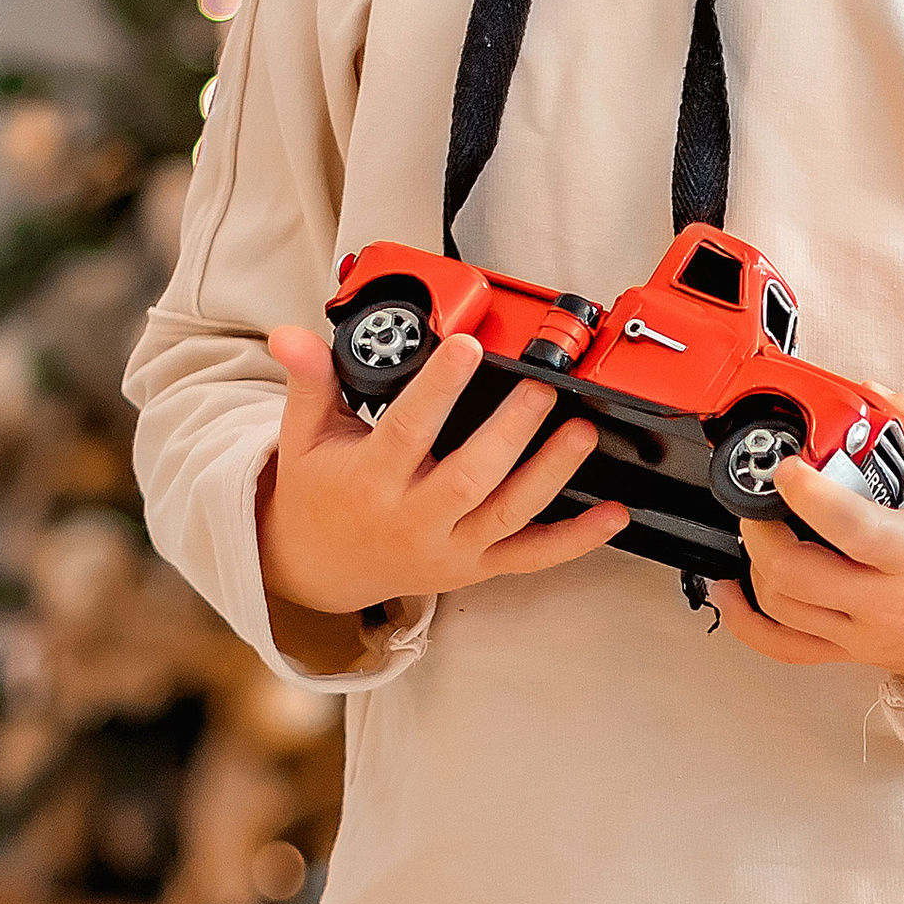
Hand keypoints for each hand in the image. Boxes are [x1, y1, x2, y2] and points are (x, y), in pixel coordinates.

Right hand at [255, 324, 626, 616]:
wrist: (317, 568)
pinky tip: (613, 514)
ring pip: (508, 516)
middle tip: (541, 390)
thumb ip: (310, 382)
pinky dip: (576, 540)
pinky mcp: (476, 568)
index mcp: (371, 481)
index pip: (407, 432)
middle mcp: (413, 519)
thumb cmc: (320, 493)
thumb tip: (290, 335)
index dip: (438, 389)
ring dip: (550, 476)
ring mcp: (449, 549)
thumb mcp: (305, 437)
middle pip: (469, 478)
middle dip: (510, 434)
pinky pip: (532, 557)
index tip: (467, 347)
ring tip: (581, 435)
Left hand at [717, 393, 903, 688]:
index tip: (788, 466)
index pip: (846, 526)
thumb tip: (870, 392)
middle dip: (760, 527)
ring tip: (760, 528)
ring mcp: (864, 634)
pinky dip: (746, 620)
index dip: (805, 493)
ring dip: (754, 564)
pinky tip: (732, 589)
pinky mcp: (854, 653)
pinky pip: (783, 648)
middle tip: (762, 496)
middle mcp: (884, 602)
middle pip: (793, 573)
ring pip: (781, 608)